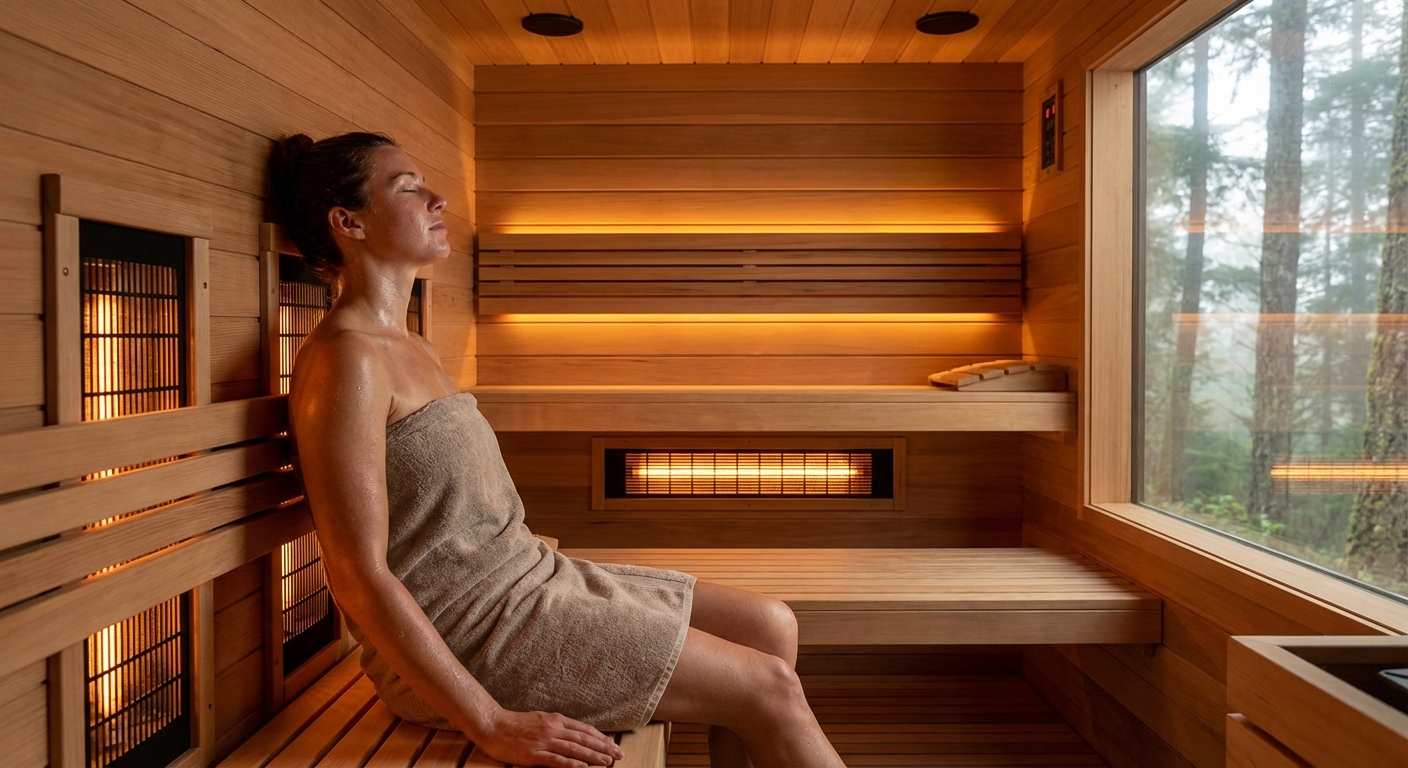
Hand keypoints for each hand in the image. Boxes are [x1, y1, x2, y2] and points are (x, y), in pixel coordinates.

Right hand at [477, 709, 625, 767]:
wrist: (493, 726)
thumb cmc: (516, 724)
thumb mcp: (540, 719)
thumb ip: (557, 726)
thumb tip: (575, 734)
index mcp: (555, 719)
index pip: (584, 729)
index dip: (600, 737)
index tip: (613, 744)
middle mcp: (553, 728)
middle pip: (583, 739)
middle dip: (603, 747)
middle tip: (619, 755)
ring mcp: (544, 741)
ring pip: (574, 749)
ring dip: (593, 756)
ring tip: (607, 762)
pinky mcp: (534, 754)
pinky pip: (556, 760)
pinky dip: (572, 764)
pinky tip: (584, 767)